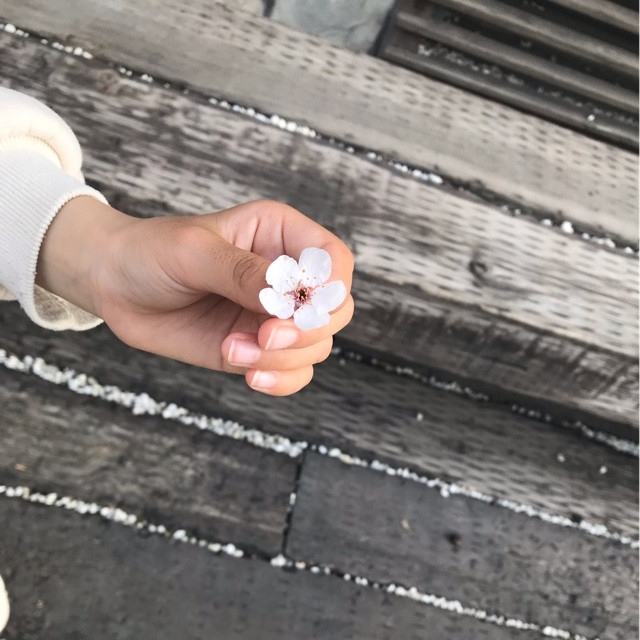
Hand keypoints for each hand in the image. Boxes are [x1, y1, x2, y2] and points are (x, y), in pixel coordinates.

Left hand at [37, 197, 354, 394]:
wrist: (115, 286)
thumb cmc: (153, 252)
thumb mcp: (195, 252)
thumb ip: (242, 272)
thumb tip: (285, 294)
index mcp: (280, 236)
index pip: (332, 259)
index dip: (329, 285)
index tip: (299, 306)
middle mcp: (286, 277)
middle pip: (334, 309)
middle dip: (306, 329)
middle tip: (264, 336)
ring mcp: (274, 316)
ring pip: (316, 346)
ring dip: (281, 357)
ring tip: (233, 351)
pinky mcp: (258, 349)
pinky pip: (293, 373)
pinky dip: (280, 380)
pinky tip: (248, 375)